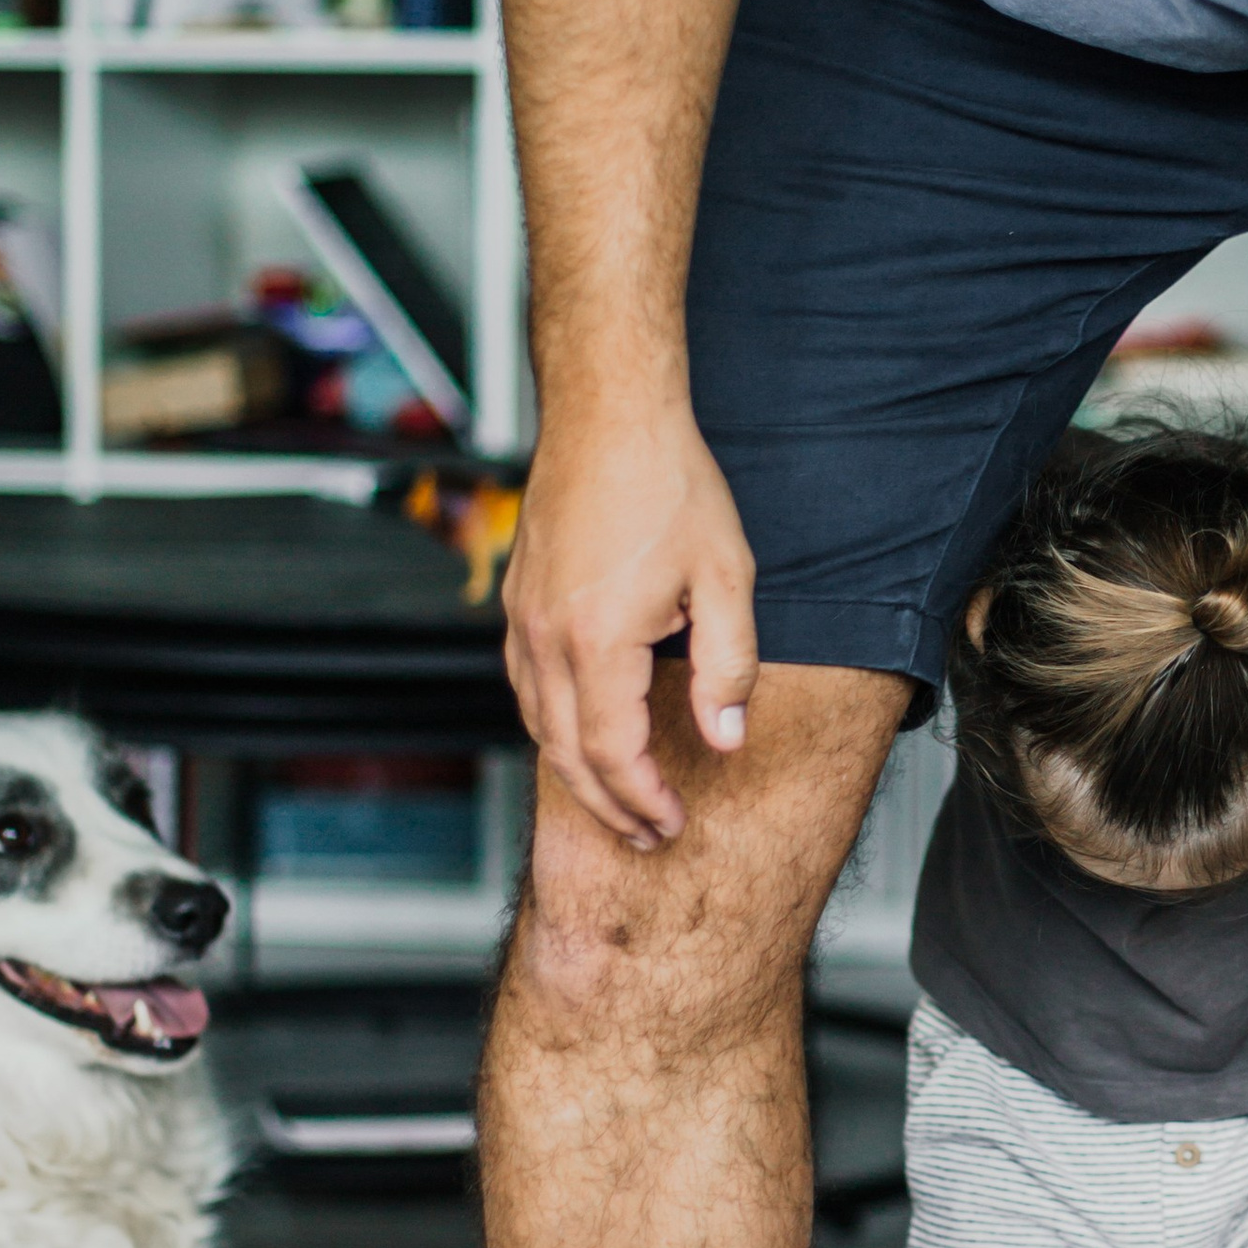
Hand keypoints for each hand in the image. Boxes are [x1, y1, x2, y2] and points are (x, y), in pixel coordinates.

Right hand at [501, 402, 758, 845]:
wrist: (608, 413)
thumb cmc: (668, 482)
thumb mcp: (726, 578)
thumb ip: (729, 667)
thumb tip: (724, 738)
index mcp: (598, 639)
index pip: (614, 753)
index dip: (644, 800)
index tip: (672, 824)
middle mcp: (546, 637)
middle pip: (567, 754)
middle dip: (610, 805)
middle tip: (649, 834)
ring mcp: (523, 619)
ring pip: (538, 724)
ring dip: (577, 772)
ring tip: (620, 799)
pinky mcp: (518, 602)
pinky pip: (526, 687)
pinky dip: (553, 727)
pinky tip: (584, 734)